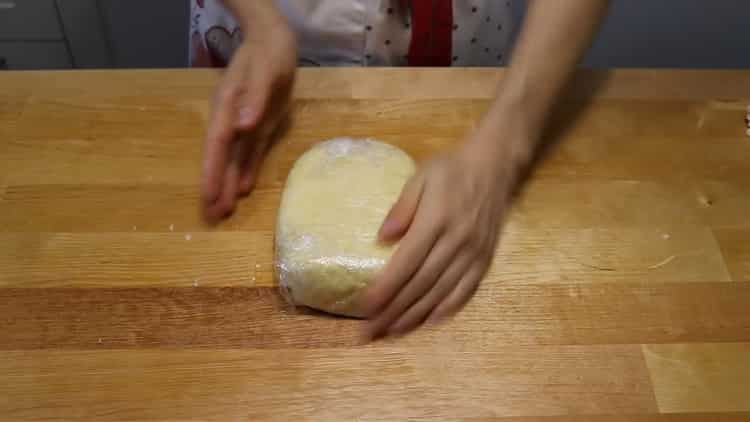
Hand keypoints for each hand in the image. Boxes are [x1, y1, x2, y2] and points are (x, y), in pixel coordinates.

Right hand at [201, 10, 296, 222]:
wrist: (274, 41)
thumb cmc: (269, 54)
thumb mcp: (266, 72)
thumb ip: (255, 99)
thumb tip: (243, 126)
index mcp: (228, 107)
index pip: (217, 145)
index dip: (212, 171)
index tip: (207, 195)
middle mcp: (231, 119)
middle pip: (221, 157)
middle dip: (216, 185)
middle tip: (212, 216)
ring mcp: (243, 124)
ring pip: (234, 159)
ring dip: (229, 184)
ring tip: (223, 212)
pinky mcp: (258, 126)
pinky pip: (250, 153)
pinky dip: (246, 170)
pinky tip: (242, 190)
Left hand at [361, 122, 530, 339]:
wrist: (495, 166)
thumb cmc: (451, 169)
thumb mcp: (421, 177)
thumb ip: (402, 207)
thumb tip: (382, 237)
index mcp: (436, 220)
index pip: (407, 262)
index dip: (386, 287)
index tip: (365, 307)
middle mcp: (456, 242)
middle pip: (420, 284)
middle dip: (393, 310)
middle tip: (370, 330)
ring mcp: (472, 254)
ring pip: (440, 293)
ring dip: (414, 316)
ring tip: (391, 332)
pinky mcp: (484, 260)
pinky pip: (464, 291)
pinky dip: (444, 310)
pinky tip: (427, 321)